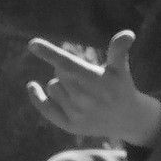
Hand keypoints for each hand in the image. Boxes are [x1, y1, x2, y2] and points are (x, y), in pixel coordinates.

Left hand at [26, 30, 160, 145]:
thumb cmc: (120, 86)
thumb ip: (118, 49)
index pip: (68, 64)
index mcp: (96, 81)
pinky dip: (37, 96)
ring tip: (78, 90)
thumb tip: (128, 34)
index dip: (50, 53)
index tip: (32, 43)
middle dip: (67, 70)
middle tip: (84, 77)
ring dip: (60, 84)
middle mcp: (85, 99)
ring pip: (53, 87)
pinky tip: (32, 86)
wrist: (126, 120)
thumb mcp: (121, 68)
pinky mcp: (69, 125)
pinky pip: (45, 107)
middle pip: (60, 73)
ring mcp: (76, 114)